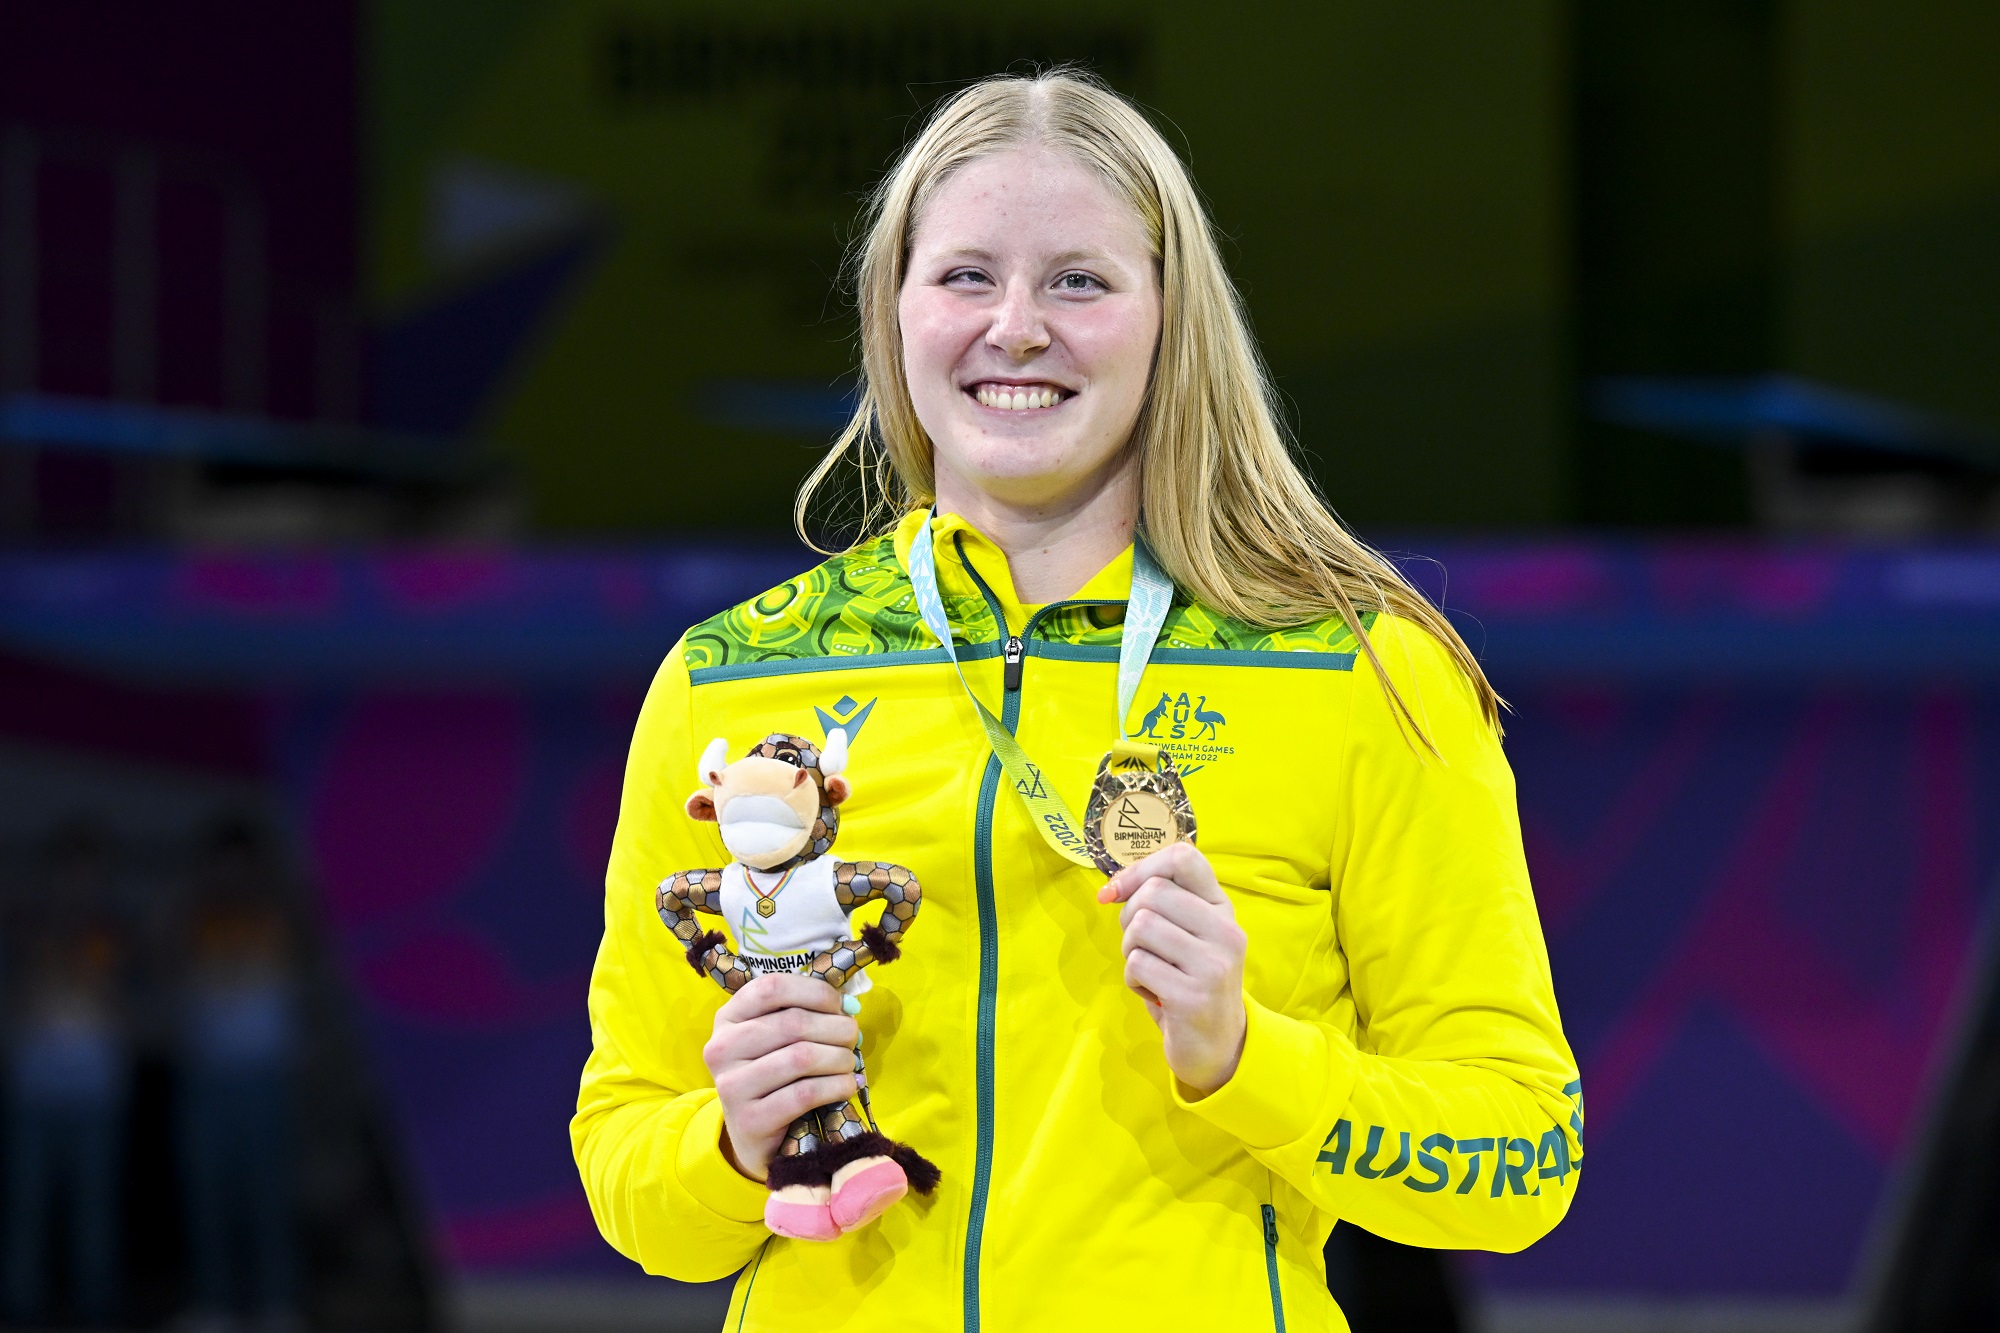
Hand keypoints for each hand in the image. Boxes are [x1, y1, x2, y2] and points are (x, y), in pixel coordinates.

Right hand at [702, 973, 858, 1179]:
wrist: (753, 1136)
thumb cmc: (773, 1076)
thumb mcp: (775, 1038)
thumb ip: (803, 1013)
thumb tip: (849, 1005)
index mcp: (728, 1018)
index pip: (772, 987)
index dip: (816, 992)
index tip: (841, 1006)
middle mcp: (721, 1048)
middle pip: (793, 1023)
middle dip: (836, 1028)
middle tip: (852, 1038)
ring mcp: (732, 1086)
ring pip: (802, 1057)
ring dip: (840, 1059)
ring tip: (850, 1064)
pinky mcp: (749, 1120)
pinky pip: (806, 1094)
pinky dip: (837, 1086)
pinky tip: (848, 1086)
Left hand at [1098, 842, 1247, 1095]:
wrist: (1218, 1044)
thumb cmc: (1191, 980)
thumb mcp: (1189, 934)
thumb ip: (1161, 903)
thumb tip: (1109, 890)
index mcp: (1223, 908)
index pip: (1183, 858)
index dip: (1139, 869)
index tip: (1117, 893)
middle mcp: (1226, 931)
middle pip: (1153, 892)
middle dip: (1129, 918)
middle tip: (1142, 947)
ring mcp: (1213, 964)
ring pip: (1141, 927)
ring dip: (1130, 951)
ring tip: (1151, 971)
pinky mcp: (1193, 997)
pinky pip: (1137, 966)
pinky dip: (1133, 981)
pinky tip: (1155, 994)